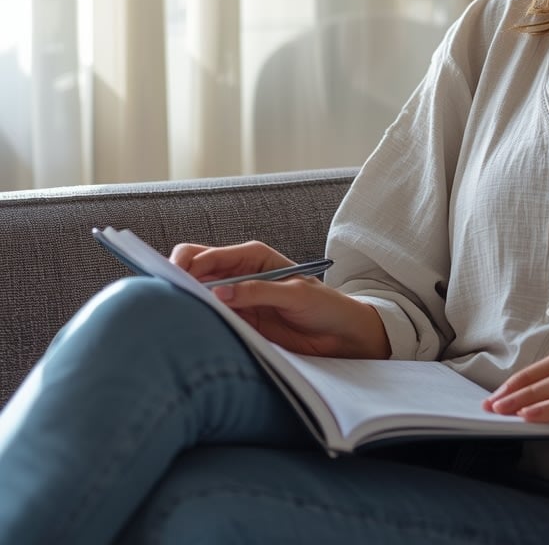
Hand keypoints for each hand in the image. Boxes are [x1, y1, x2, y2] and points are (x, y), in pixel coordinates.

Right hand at [170, 241, 389, 359]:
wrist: (339, 335)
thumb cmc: (324, 306)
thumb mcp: (296, 294)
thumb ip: (259, 291)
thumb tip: (219, 293)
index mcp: (253, 256)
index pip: (210, 254)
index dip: (189, 265)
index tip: (174, 280)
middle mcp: (239, 273)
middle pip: (195, 268)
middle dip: (178, 277)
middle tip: (167, 296)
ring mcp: (234, 298)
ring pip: (196, 293)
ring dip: (184, 300)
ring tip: (174, 313)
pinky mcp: (236, 321)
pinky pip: (208, 316)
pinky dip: (196, 319)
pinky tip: (188, 327)